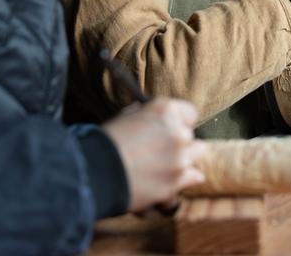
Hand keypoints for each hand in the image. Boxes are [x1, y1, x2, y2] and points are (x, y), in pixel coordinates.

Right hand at [102, 98, 207, 212]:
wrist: (96, 172)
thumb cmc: (107, 142)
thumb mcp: (127, 116)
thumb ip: (149, 116)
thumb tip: (155, 120)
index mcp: (165, 110)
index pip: (190, 113)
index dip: (180, 122)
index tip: (172, 129)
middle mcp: (178, 131)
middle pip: (191, 136)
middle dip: (179, 143)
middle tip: (162, 151)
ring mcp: (180, 157)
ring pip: (195, 156)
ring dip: (182, 160)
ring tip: (163, 166)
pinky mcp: (178, 180)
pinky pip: (195, 176)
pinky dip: (184, 179)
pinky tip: (169, 179)